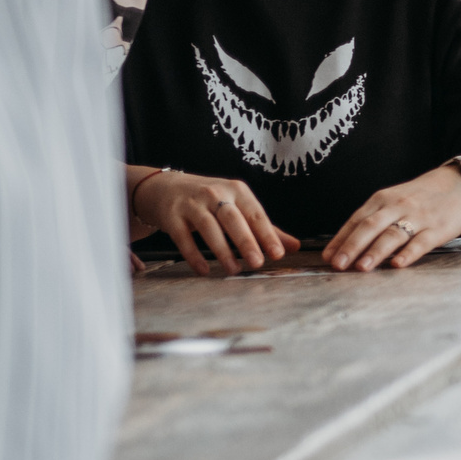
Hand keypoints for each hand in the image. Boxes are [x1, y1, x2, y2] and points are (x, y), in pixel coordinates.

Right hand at [133, 169, 296, 275]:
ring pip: (208, 227)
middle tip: (258, 263)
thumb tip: (294, 246)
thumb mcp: (238, 207)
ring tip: (234, 270)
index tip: (278, 254)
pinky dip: (193, 254)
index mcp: (236, 190)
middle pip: (232, 218)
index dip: (267, 234)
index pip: (255, 213)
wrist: (166, 188)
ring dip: (222, 250)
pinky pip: (183, 237)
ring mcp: (192, 204)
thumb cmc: (210, 200)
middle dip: (246, 241)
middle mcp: (214, 193)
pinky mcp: (172, 216)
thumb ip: (264, 227)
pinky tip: (204, 270)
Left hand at [324, 165, 460, 271]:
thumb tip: (345, 244)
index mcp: (383, 200)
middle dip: (352, 246)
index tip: (328, 257)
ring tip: (362, 267)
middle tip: (338, 265)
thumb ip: (373, 218)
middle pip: (370, 226)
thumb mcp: (394, 199)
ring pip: (393, 235)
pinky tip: (398, 264)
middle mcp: (398, 206)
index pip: (357, 219)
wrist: (460, 183)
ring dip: (376, 251)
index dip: (341, 239)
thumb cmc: (421, 196)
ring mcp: (418, 217)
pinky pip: (421, 242)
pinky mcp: (438, 228)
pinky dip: (408, 253)